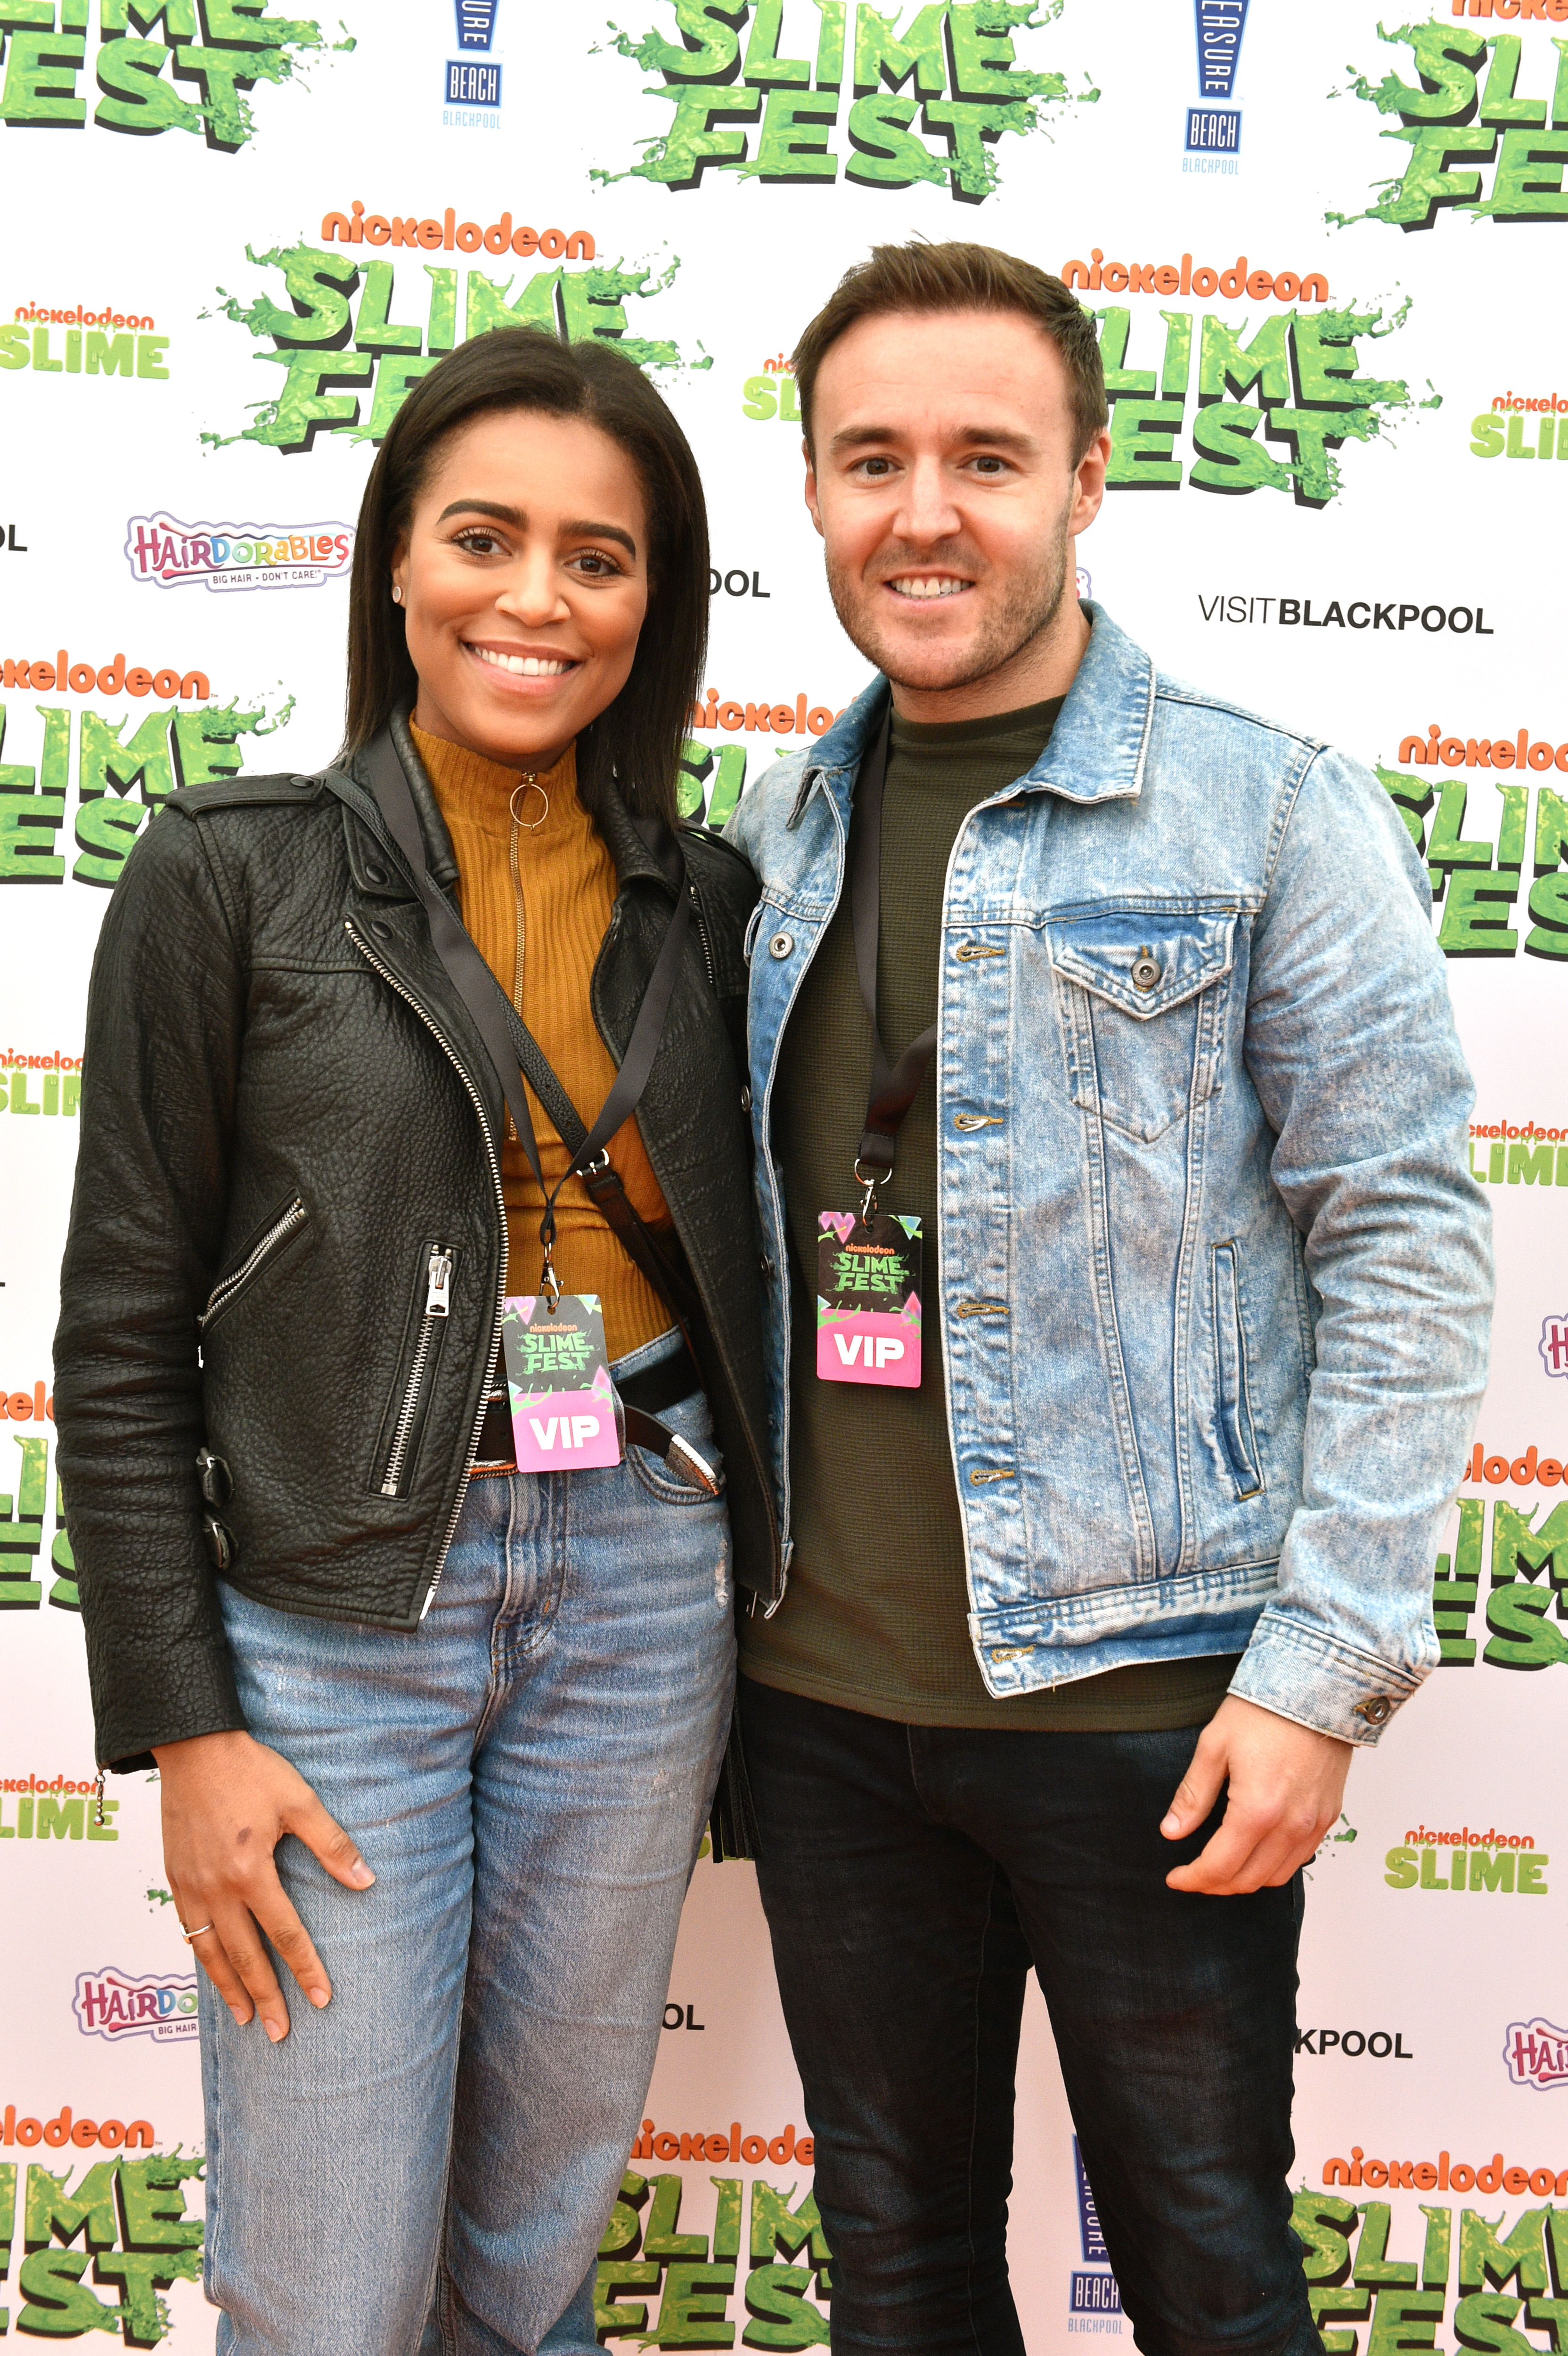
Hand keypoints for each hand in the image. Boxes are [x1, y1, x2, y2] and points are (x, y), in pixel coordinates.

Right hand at [153, 1729, 373, 2040]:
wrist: (193, 1748)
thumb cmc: (249, 1770)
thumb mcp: (299, 1801)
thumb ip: (331, 1845)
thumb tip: (367, 1881)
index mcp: (251, 1872)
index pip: (284, 1934)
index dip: (305, 1969)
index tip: (321, 2000)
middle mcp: (217, 1889)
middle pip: (244, 1956)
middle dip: (266, 1996)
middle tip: (282, 2033)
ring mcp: (190, 1887)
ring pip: (210, 1952)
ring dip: (229, 1989)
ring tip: (247, 2019)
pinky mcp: (174, 1878)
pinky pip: (188, 1931)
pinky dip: (201, 1958)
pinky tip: (212, 1972)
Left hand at [1160, 1695, 1351, 1894]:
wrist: (1316, 1688)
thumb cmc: (1263, 1710)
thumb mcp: (1214, 1746)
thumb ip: (1193, 1795)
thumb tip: (1171, 1831)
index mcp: (1257, 1810)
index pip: (1219, 1866)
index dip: (1192, 1879)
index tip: (1175, 1877)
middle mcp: (1290, 1826)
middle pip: (1248, 1880)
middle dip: (1215, 1885)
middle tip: (1193, 1876)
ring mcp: (1314, 1824)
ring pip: (1276, 1876)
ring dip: (1245, 1880)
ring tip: (1221, 1868)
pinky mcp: (1329, 1816)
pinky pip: (1300, 1859)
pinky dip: (1274, 1866)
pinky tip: (1256, 1852)